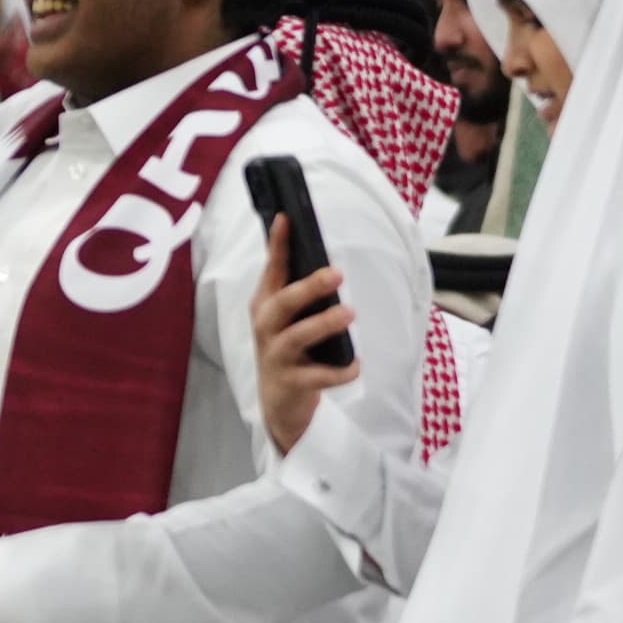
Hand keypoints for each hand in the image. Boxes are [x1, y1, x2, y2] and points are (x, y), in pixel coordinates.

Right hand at [252, 220, 356, 453]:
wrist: (279, 404)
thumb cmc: (289, 351)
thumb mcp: (288, 319)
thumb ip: (299, 294)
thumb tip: (328, 263)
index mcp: (266, 306)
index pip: (272, 270)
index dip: (278, 244)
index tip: (286, 218)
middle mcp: (267, 329)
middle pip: (281, 303)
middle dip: (307, 287)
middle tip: (336, 273)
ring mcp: (276, 356)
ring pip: (295, 337)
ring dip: (323, 324)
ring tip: (349, 313)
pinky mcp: (291, 383)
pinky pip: (317, 376)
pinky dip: (339, 371)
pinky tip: (356, 366)